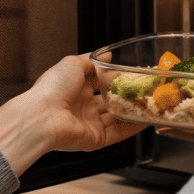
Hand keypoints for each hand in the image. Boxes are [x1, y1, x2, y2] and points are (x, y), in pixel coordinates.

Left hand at [30, 53, 147, 151]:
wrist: (43, 117)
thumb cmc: (53, 88)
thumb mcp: (73, 64)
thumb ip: (91, 59)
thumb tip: (108, 54)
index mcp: (75, 87)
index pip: (99, 82)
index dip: (114, 78)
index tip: (131, 73)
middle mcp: (82, 106)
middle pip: (109, 101)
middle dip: (126, 95)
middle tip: (144, 88)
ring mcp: (89, 123)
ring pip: (116, 118)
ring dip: (132, 111)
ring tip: (150, 103)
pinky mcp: (95, 139)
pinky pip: (118, 133)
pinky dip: (132, 128)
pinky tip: (146, 120)